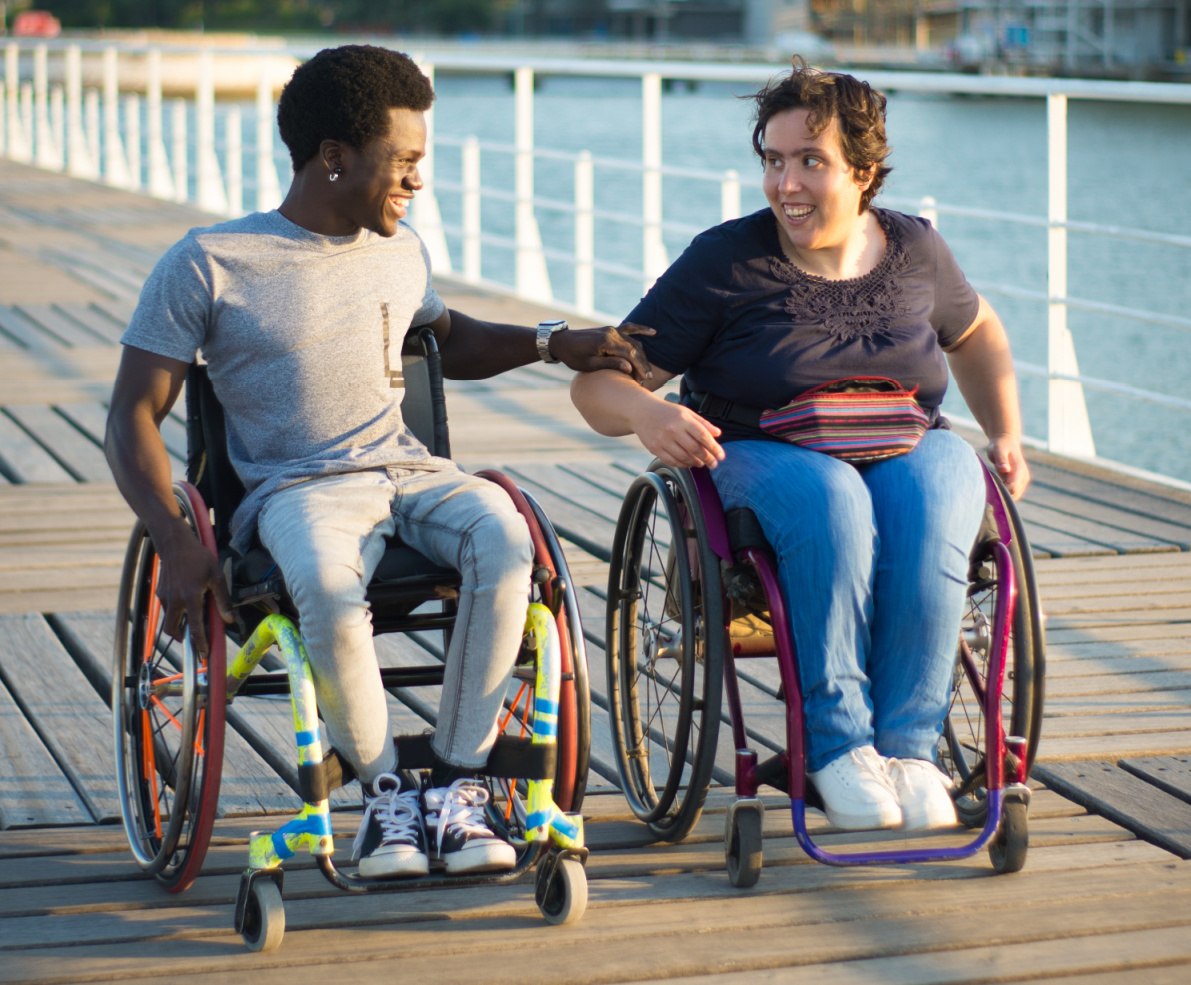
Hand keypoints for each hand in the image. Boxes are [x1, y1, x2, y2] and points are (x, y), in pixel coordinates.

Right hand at [154, 524, 233, 657]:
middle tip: (194, 640)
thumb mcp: (216, 576)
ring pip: (168, 621)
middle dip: (183, 639)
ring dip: (178, 626)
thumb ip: (222, 600)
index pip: (194, 627)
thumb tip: (228, 619)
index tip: (204, 654)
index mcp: (190, 597)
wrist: (175, 544)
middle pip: (173, 631)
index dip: (199, 643)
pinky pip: (167, 610)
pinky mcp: (160, 594)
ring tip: (192, 622)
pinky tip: (186, 605)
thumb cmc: (199, 558)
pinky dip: (175, 614)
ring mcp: (165, 597)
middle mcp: (175, 600)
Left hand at [550, 322, 654, 381]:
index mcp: (606, 341)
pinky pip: (629, 328)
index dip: (639, 366)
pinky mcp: (611, 330)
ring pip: (633, 341)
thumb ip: (610, 365)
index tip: (646, 378)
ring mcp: (612, 329)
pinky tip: (653, 332)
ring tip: (645, 370)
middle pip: (634, 348)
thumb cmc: (573, 356)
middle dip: (642, 363)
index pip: (629, 353)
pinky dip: (641, 329)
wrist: (562, 342)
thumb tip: (629, 368)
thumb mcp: (589, 365)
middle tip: (647, 378)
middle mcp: (611, 332)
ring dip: (641, 355)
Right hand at [637, 398, 724, 468]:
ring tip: (702, 463)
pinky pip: (672, 461)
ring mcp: (663, 440)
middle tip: (714, 464)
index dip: (714, 447)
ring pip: (684, 457)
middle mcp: (673, 430)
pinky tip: (688, 463)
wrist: (642, 411)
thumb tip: (718, 434)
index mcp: (683, 419)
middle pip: (695, 449)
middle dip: (707, 458)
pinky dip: (683, 464)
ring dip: (695, 463)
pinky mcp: (655, 448)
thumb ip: (702, 423)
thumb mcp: (686, 412)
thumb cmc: (667, 412)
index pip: (703, 435)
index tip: (721, 456)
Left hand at [986, 434, 1029, 499]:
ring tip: (991, 488)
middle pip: (1014, 494)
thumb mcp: (998, 450)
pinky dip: (1005, 494)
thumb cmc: (1000, 445)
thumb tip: (1005, 469)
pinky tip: (995, 488)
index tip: (990, 489)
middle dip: (1002, 495)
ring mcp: (1022, 480)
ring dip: (1004, 496)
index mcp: (1020, 470)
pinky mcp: (1019, 482)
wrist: (1006, 441)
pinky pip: (1013, 493)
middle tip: (988, 491)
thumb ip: (1001, 459)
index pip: (1013, 488)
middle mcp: (1024, 477)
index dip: (1002, 491)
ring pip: (1015, 496)